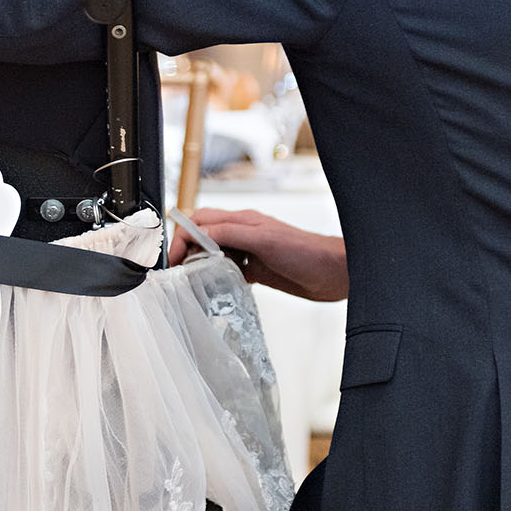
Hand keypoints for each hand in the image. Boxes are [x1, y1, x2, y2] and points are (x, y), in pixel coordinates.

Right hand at [168, 208, 348, 301]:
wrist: (335, 273)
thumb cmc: (307, 252)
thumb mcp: (264, 240)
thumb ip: (230, 233)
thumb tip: (199, 233)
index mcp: (242, 220)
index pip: (199, 222)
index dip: (182, 238)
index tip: (175, 260)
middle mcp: (243, 233)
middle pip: (203, 235)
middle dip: (186, 250)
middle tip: (180, 272)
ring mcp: (250, 251)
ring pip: (214, 253)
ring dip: (201, 264)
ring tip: (195, 281)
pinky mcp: (257, 269)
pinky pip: (229, 271)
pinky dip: (218, 278)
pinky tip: (218, 289)